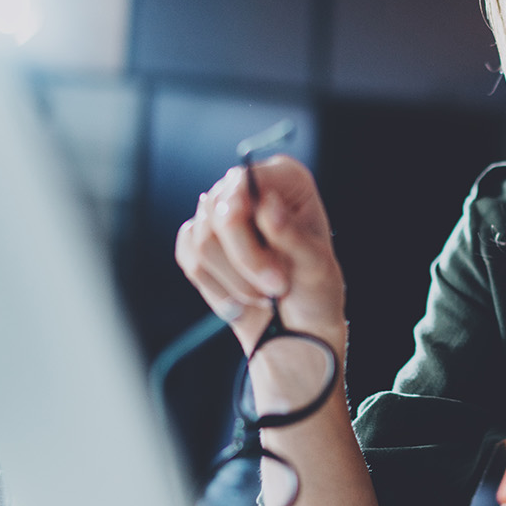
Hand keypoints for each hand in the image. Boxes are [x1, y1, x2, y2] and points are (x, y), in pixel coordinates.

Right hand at [174, 155, 346, 353]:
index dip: (244, 214)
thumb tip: (266, 203)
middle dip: (246, 260)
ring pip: (202, 240)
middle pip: (219, 213)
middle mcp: (249, 188)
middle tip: (276, 286)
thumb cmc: (314, 291)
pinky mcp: (200, 240)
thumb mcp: (315, 265)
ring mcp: (221, 213)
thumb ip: (291, 234)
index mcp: (286, 179)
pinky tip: (241, 299)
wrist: (297, 327)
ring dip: (235, 279)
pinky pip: (190, 257)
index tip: (264, 249)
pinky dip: (217, 287)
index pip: (245, 181)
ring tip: (264, 294)